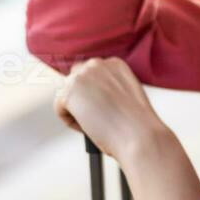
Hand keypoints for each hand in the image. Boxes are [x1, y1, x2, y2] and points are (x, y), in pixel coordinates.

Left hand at [52, 57, 168, 163]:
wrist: (140, 135)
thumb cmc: (137, 125)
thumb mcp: (126, 97)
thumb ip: (109, 90)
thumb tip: (91, 98)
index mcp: (114, 63)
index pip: (92, 75)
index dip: (96, 96)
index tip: (106, 111)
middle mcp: (96, 64)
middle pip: (75, 80)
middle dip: (82, 99)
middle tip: (97, 119)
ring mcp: (81, 76)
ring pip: (67, 95)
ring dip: (76, 112)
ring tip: (96, 125)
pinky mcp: (69, 92)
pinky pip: (59, 108)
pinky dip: (70, 122)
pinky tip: (88, 128)